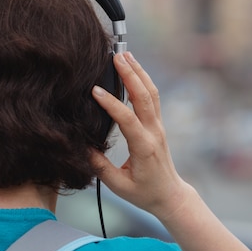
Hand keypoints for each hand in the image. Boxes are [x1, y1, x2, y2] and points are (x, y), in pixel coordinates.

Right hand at [90, 52, 192, 219]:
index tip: (95, 90)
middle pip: (145, 97)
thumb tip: (81, 147)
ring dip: (139, 72)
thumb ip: (99, 166)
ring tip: (126, 55)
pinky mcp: (158, 125)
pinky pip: (153, 98)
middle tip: (116, 57)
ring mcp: (158, 127)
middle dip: (131, 75)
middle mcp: (154, 133)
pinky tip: (134, 70)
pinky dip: (143, 81)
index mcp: (144, 147)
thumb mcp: (118, 186)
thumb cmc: (144, 193)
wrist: (170, 195)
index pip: (127, 119)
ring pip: (152, 93)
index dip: (111, 103)